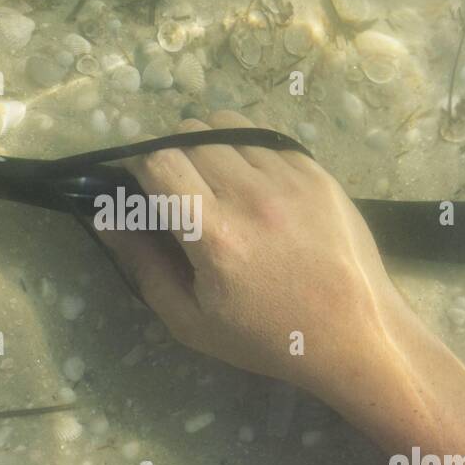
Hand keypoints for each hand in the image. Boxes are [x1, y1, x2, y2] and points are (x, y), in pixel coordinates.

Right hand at [98, 111, 403, 395]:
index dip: (138, 164)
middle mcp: (252, 196)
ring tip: (214, 181)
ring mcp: (289, 178)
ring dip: (209, 145)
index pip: (159, 162)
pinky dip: (246, 151)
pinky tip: (253, 185)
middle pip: (189, 135)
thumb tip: (107, 217)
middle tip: (176, 188)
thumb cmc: (267, 338)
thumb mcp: (191, 321)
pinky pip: (265, 137)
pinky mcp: (316, 171)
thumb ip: (143, 266)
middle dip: (171, 154)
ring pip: (227, 126)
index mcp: (215, 236)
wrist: (356, 335)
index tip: (136, 182)